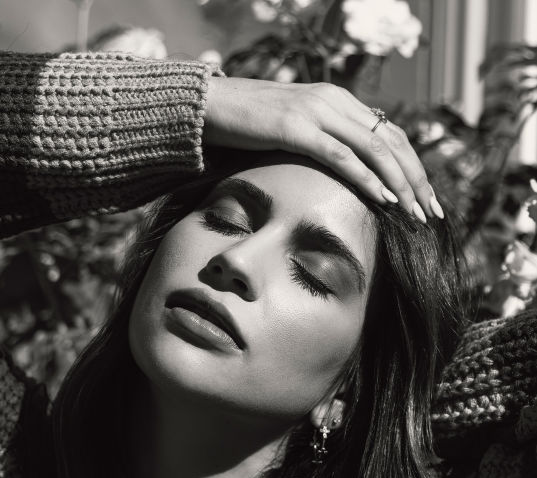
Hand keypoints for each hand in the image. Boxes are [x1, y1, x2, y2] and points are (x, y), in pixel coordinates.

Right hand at [204, 76, 442, 221]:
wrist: (209, 107)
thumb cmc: (248, 127)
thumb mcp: (295, 133)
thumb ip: (322, 144)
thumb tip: (344, 174)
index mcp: (339, 101)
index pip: (391, 134)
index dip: (413, 167)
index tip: (426, 200)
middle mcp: (335, 101)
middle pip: (393, 141)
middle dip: (416, 179)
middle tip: (431, 213)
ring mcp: (317, 112)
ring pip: (375, 148)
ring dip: (400, 184)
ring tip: (414, 212)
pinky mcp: (296, 128)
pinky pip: (342, 156)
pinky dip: (367, 178)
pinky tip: (384, 199)